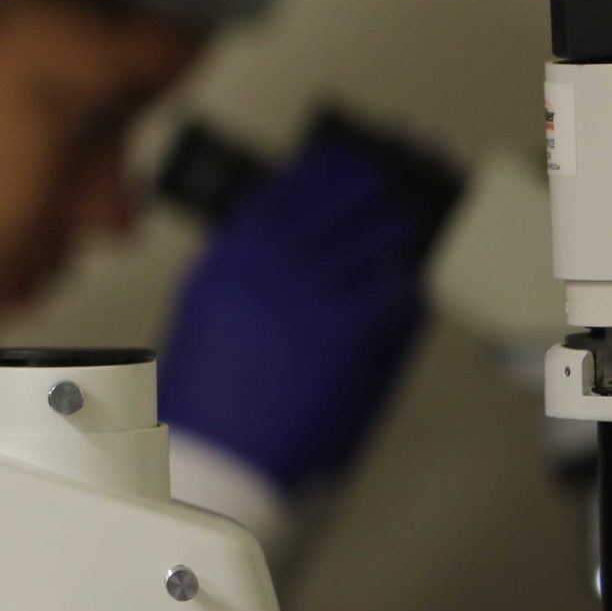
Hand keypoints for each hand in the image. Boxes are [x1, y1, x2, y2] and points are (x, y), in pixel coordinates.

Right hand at [159, 126, 430, 491]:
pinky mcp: (343, 328)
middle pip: (329, 205)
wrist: (214, 452)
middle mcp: (264, 268)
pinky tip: (408, 283)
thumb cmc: (202, 398)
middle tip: (385, 179)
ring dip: (392, 230)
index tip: (333, 158)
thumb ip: (237, 275)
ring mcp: (305, 295)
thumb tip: (275, 247)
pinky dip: (402, 286)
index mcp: (224, 262)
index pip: (275, 195)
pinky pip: (390, 292)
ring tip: (407, 220)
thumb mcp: (203, 317)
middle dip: (363, 188)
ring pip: (369, 242)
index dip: (313, 172)